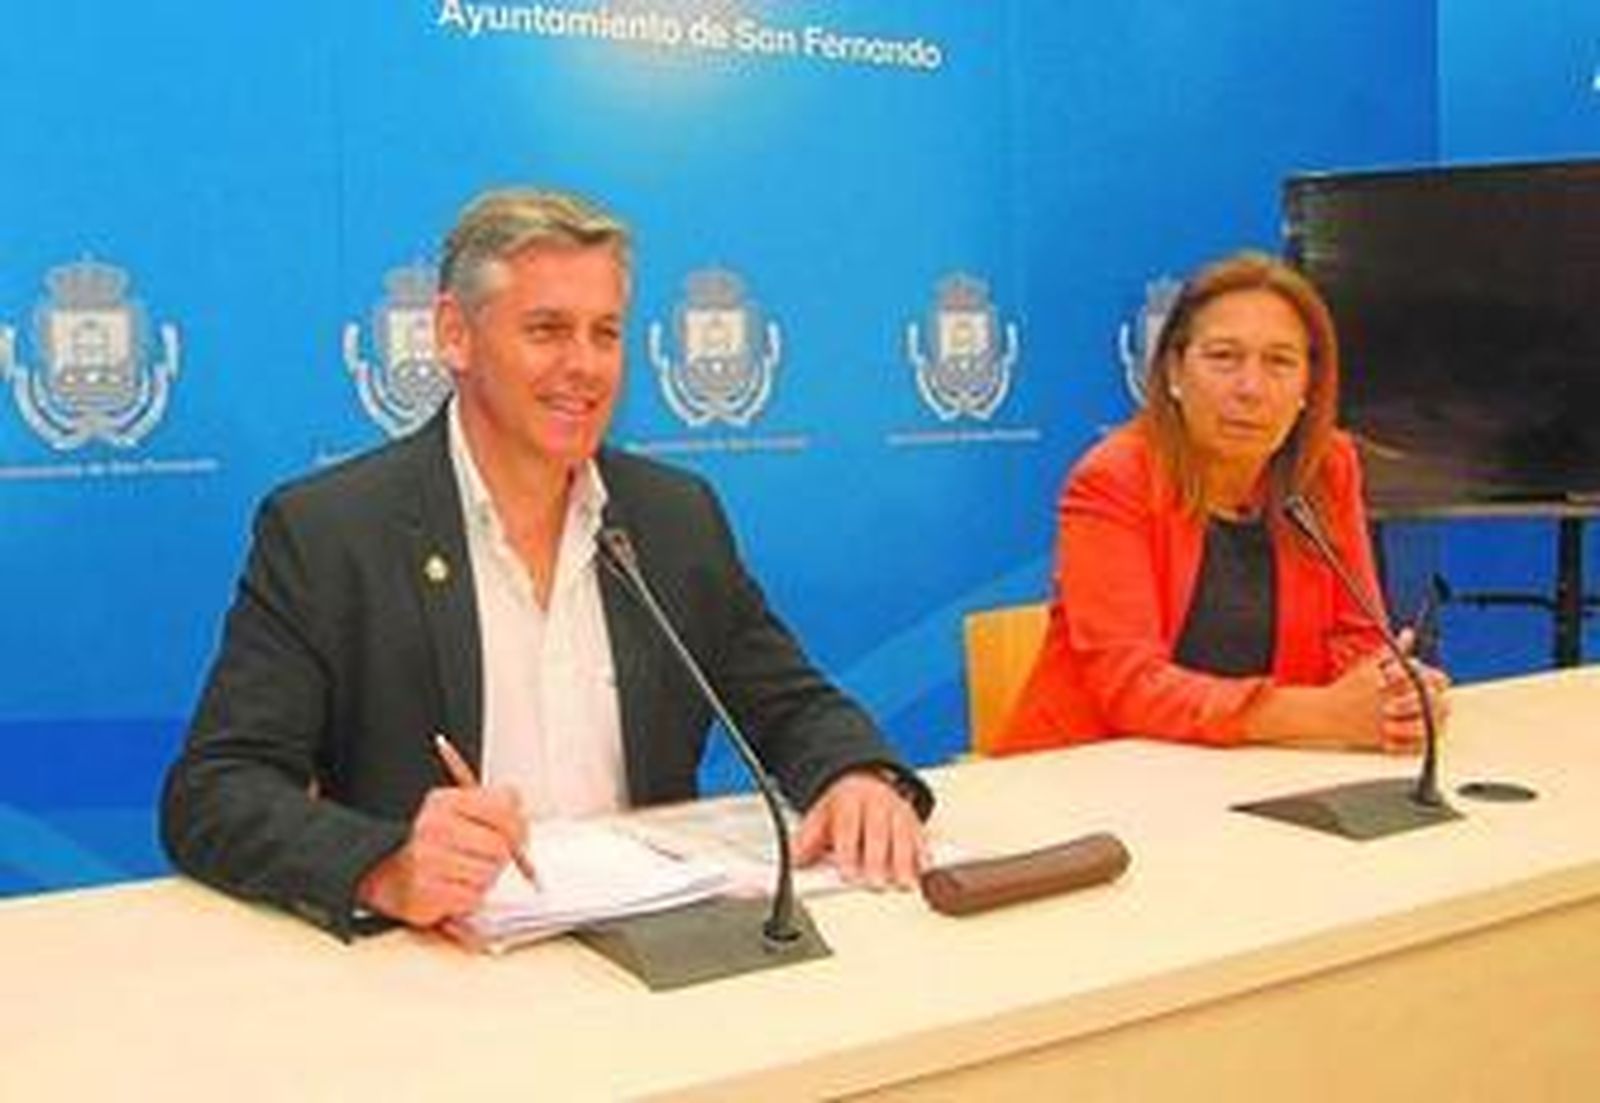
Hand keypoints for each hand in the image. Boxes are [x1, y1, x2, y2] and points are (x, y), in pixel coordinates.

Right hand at [356, 785, 527, 927]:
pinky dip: (468, 898)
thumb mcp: (458, 811)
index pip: (504, 808)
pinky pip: (473, 898)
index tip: (516, 835)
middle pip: (501, 847)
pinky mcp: (427, 895)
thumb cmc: (429, 842)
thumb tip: (524, 837)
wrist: (381, 869)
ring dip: (482, 879)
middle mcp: (434, 828)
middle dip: (499, 857)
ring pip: (489, 875)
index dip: (518, 826)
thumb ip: (497, 811)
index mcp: (445, 802)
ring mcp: (428, 862)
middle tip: (483, 858)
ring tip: (460, 873)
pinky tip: (450, 888)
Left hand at [792, 770, 925, 889]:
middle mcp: (875, 803)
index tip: (848, 874)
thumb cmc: (842, 806)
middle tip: (876, 884)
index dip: (848, 852)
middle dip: (878, 860)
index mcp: (849, 800)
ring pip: (903, 834)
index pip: (848, 827)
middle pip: (878, 831)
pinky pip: (921, 835)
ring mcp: (897, 810)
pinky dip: (923, 853)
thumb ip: (806, 840)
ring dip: (905, 861)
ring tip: (903, 884)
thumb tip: (793, 859)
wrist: (864, 780)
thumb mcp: (820, 817)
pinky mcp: (913, 820)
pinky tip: (924, 869)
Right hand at [1244, 630, 1450, 753]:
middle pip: (1426, 700)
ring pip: (1422, 723)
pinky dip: (1418, 742)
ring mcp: (1384, 721)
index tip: (1437, 680)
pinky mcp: (1381, 740)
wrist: (1322, 713)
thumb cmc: (1347, 689)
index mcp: (1385, 680)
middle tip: (1435, 699)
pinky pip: (1408, 744)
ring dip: (1430, 720)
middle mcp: (1386, 700)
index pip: (1423, 677)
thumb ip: (1392, 652)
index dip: (1434, 678)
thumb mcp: (1368, 665)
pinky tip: (1422, 735)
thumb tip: (1408, 634)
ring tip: (1430, 716)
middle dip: (1434, 699)